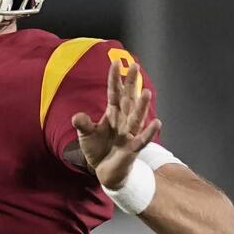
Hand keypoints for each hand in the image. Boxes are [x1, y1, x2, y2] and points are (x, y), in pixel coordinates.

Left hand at [72, 61, 161, 189]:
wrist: (105, 172)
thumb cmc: (98, 149)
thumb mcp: (86, 135)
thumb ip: (83, 124)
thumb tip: (76, 117)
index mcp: (112, 114)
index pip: (114, 93)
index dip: (114, 79)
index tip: (115, 62)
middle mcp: (123, 120)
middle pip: (128, 99)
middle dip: (131, 84)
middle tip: (135, 66)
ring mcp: (129, 134)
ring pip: (136, 117)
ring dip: (141, 106)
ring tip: (146, 92)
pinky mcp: (132, 149)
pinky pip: (141, 139)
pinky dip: (148, 132)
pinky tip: (156, 123)